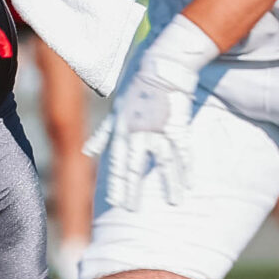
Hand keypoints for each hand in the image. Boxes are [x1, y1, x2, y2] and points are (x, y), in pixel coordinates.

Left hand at [103, 14, 214, 209]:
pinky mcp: (177, 124)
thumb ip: (103, 136)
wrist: (162, 67)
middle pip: (135, 167)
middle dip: (133, 190)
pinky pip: (183, 151)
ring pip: (163, 162)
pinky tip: (190, 183)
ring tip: (175, 202)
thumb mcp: (115, 112)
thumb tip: (87, 154)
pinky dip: (187, 167)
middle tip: (132, 211)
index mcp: (122, 130)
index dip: (116, 183)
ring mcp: (158, 129)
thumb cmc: (137, 89)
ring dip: (170, 184)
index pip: (117, 163)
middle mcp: (138, 132)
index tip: (114, 203)